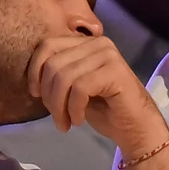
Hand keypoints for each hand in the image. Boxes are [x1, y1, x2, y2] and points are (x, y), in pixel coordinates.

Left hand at [28, 35, 168, 155]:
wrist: (135, 127)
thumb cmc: (104, 109)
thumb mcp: (73, 87)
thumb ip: (57, 74)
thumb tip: (33, 76)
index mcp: (85, 42)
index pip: (48, 45)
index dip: (34, 70)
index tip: (37, 94)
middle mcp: (97, 43)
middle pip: (53, 63)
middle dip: (49, 95)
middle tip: (56, 117)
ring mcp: (108, 55)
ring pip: (64, 77)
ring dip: (59, 107)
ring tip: (65, 123)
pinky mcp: (115, 71)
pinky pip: (80, 88)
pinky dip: (74, 108)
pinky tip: (78, 120)